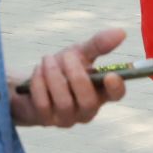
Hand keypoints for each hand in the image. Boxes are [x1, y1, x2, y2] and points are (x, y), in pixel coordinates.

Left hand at [11, 27, 127, 127]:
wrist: (31, 81)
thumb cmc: (62, 69)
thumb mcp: (80, 53)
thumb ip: (99, 44)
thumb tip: (121, 32)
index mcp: (100, 92)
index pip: (116, 95)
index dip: (116, 88)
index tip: (110, 75)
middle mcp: (86, 110)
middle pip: (88, 101)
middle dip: (76, 75)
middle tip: (67, 55)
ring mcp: (66, 118)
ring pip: (64, 102)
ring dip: (54, 75)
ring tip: (47, 59)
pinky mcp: (46, 120)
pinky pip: (44, 104)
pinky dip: (40, 83)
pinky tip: (38, 71)